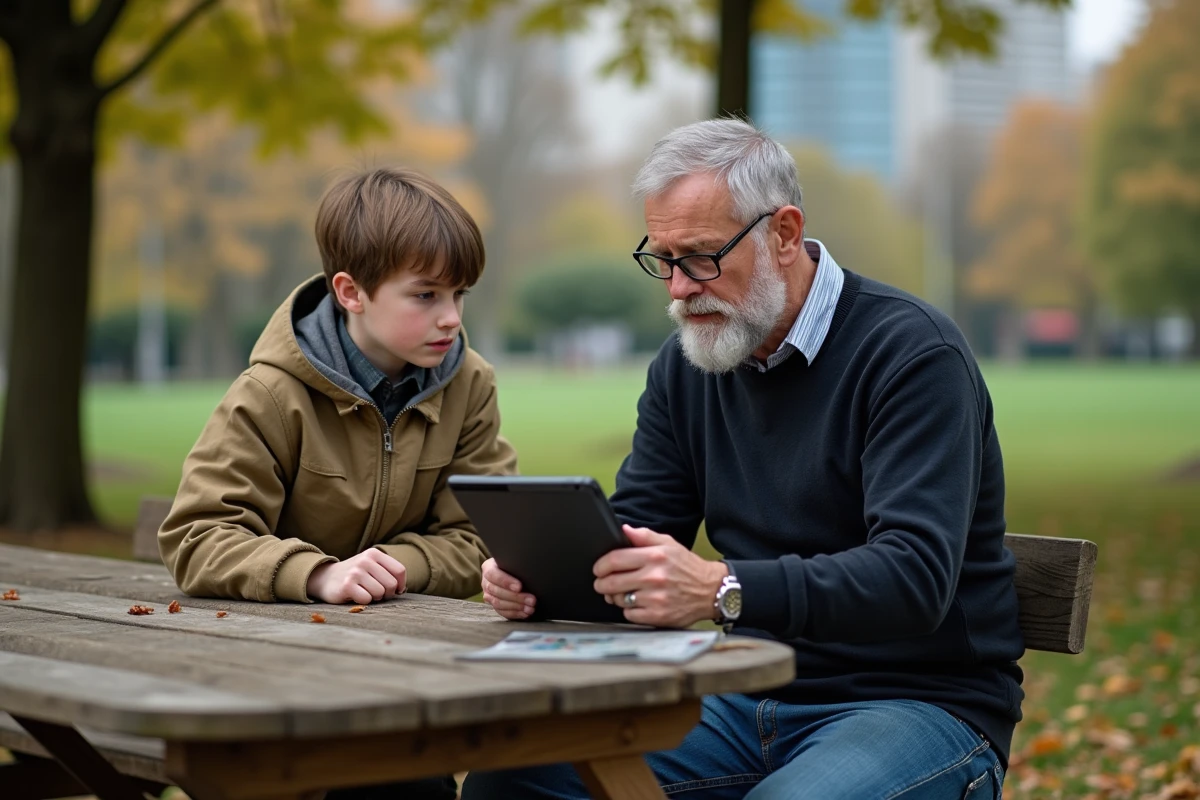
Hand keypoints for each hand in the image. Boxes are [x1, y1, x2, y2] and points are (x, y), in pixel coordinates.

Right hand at [306, 549, 406, 603]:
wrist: (325, 578)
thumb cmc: (355, 575)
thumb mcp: (372, 566)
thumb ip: (389, 573)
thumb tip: (401, 589)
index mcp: (374, 553)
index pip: (399, 570)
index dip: (400, 584)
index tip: (395, 590)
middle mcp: (365, 560)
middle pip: (391, 584)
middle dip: (386, 593)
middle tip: (376, 593)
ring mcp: (355, 572)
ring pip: (380, 593)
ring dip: (374, 598)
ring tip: (365, 592)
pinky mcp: (347, 585)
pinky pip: (366, 599)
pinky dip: (363, 602)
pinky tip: (355, 595)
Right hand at [481, 558, 535, 619]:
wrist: (509, 571)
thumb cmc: (513, 564)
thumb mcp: (513, 561)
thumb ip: (516, 564)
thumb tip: (529, 571)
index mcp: (488, 567)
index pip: (493, 574)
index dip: (506, 581)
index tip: (519, 586)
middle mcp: (486, 582)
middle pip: (497, 591)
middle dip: (516, 597)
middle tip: (532, 600)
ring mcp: (488, 595)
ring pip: (498, 603)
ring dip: (516, 607)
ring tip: (530, 608)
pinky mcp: (493, 605)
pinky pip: (502, 612)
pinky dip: (514, 613)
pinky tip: (525, 613)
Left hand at [593, 525, 727, 627]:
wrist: (711, 590)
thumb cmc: (687, 567)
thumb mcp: (668, 544)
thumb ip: (644, 536)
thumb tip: (624, 530)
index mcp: (655, 557)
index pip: (615, 560)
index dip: (600, 565)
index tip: (598, 568)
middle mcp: (654, 577)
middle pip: (612, 582)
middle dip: (601, 583)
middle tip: (602, 583)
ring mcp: (656, 598)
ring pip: (619, 599)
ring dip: (615, 597)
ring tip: (621, 593)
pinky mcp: (658, 616)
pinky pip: (630, 614)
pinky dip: (629, 610)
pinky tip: (637, 603)